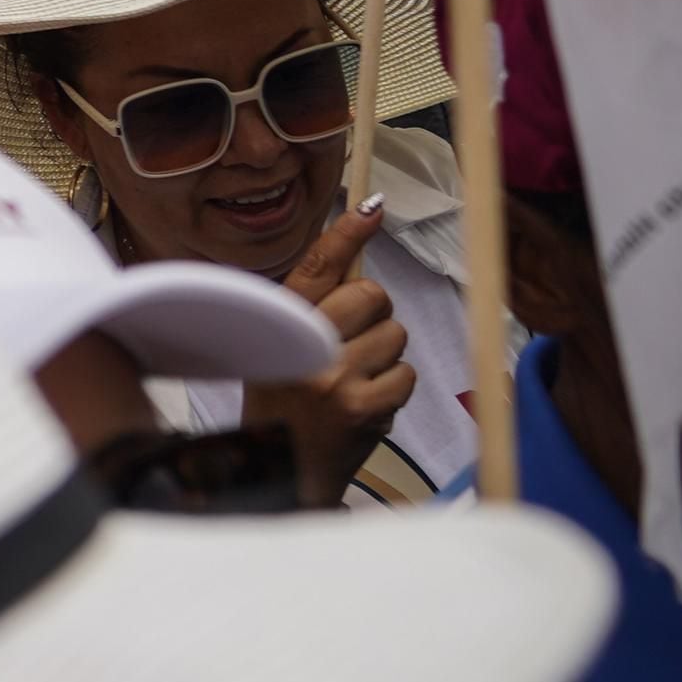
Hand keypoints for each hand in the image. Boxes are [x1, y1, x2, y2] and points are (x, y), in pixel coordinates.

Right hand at [239, 203, 412, 503]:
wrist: (278, 473)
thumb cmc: (280, 408)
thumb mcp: (275, 352)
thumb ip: (312, 315)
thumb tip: (362, 277)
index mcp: (275, 325)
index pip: (318, 266)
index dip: (347, 233)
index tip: (373, 208)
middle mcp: (301, 344)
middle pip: (372, 295)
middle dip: (375, 315)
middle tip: (354, 346)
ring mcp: (333, 376)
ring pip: (395, 335)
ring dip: (386, 357)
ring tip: (356, 384)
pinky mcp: (363, 407)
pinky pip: (405, 376)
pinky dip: (393, 391)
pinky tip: (366, 407)